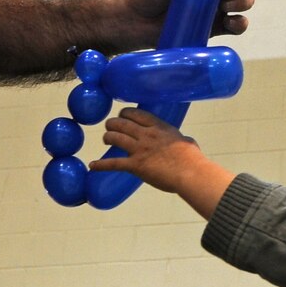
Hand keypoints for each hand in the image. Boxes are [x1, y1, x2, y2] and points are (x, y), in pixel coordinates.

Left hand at [91, 107, 234, 209]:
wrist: (189, 173)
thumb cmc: (192, 159)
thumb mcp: (187, 141)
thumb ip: (181, 139)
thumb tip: (186, 141)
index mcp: (159, 127)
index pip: (136, 114)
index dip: (126, 113)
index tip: (123, 115)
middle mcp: (146, 135)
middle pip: (122, 123)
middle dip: (113, 123)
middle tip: (110, 127)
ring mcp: (139, 149)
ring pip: (115, 138)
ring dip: (107, 137)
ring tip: (105, 139)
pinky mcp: (135, 165)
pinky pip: (113, 163)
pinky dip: (101, 164)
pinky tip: (92, 165)